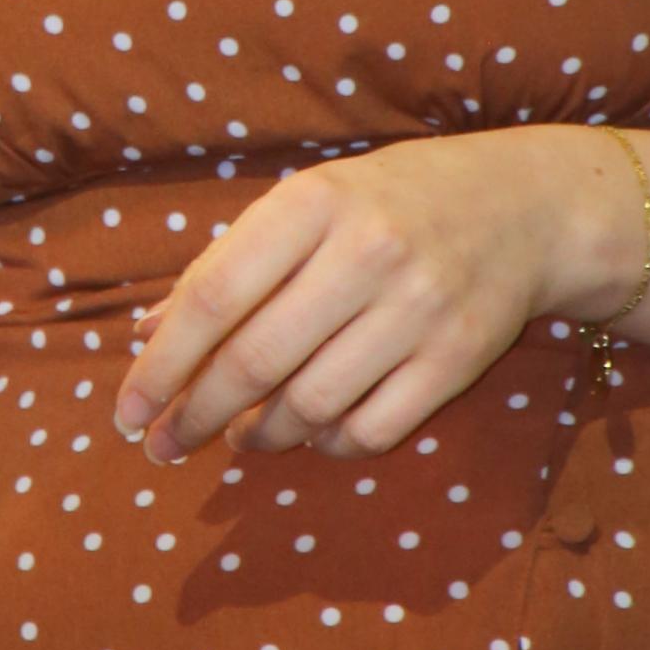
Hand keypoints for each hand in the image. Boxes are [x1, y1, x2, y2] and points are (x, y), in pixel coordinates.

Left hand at [113, 128, 637, 463]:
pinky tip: (309, 433)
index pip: (213, 297)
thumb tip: (147, 335)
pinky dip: (327, 445)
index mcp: (312, 204)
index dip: (161, 366)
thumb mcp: (305, 206)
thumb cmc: (389, 204)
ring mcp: (418, 308)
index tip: (126, 414)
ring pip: (310, 405)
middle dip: (194, 416)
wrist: (523, 206)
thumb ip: (227, 264)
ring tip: (238, 436)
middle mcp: (366, 253)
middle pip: (255, 361)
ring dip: (258, 435)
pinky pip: (371, 430)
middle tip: (164, 445)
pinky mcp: (458, 359)